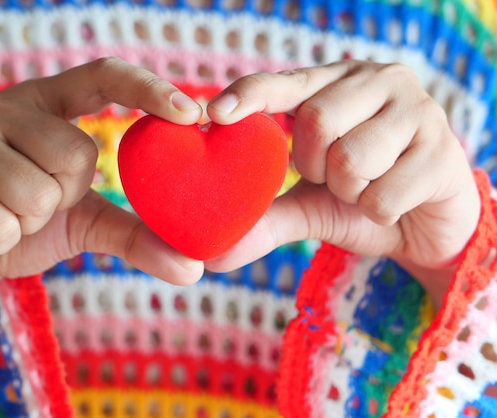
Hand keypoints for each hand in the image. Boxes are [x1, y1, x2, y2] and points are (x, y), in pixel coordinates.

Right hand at [0, 57, 204, 300]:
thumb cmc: (26, 224)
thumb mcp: (86, 221)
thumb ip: (136, 235)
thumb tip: (193, 270)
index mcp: (46, 103)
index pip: (102, 75)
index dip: (147, 89)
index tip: (191, 113)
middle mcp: (3, 106)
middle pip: (75, 154)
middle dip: (66, 196)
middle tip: (38, 201)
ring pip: (37, 193)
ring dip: (31, 221)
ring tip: (7, 212)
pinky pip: (0, 223)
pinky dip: (1, 240)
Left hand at [205, 60, 479, 305]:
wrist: (428, 224)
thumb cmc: (362, 199)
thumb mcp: (309, 205)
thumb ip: (265, 219)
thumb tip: (211, 257)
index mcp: (335, 84)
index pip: (284, 81)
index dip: (250, 95)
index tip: (214, 114)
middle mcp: (378, 82)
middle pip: (316, 121)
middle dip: (314, 165)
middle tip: (335, 175)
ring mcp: (417, 109)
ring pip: (351, 158)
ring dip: (349, 191)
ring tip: (368, 185)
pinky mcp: (443, 148)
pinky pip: (384, 194)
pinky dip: (378, 211)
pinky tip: (397, 201)